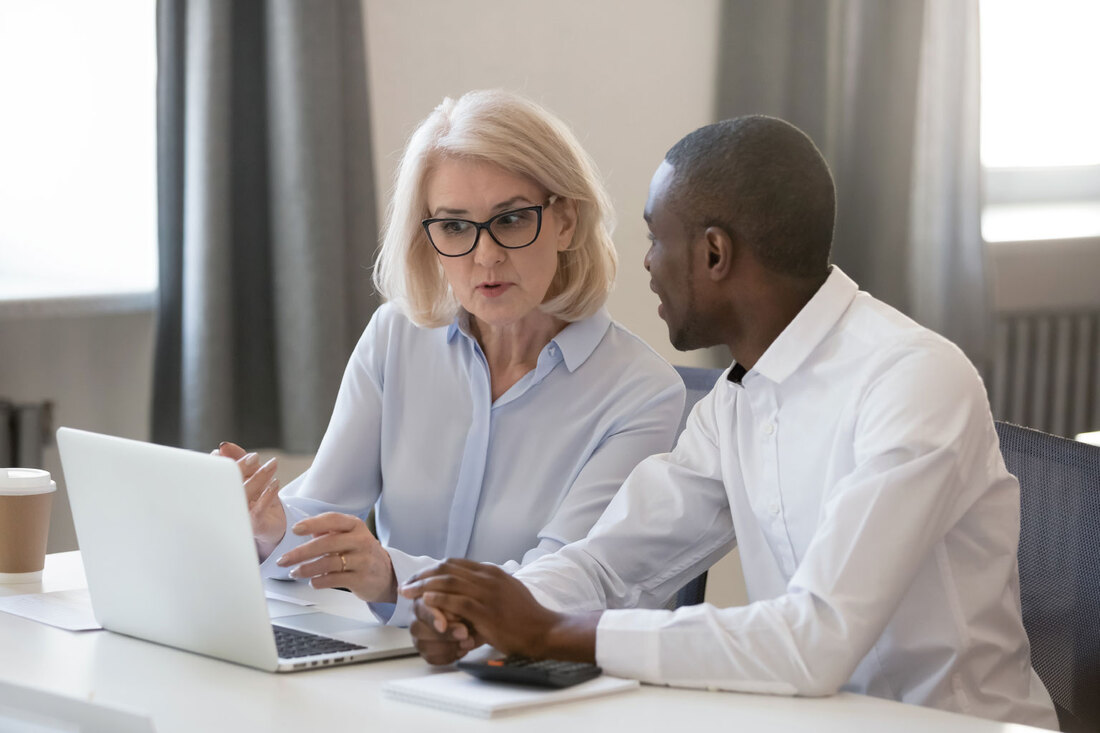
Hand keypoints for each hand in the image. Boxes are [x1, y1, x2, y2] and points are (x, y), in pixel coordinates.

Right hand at [213, 442, 285, 557]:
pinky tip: (275, 483)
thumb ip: (238, 457)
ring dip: (258, 478)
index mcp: (220, 495)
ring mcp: (238, 518)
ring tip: (271, 465)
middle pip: (227, 486)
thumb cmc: (257, 496)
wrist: (275, 524)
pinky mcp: (253, 525)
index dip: (216, 463)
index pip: (213, 477)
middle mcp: (225, 508)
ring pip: (243, 495)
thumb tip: (224, 446)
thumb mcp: (250, 473)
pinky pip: (258, 509)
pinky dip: (267, 494)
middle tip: (253, 457)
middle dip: (238, 468)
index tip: (222, 450)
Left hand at [275, 512, 397, 603]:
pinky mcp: (362, 579)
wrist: (387, 574)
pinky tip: (312, 581)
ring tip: (294, 572)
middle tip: (284, 560)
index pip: (333, 520)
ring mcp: (363, 560)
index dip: (313, 524)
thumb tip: (305, 531)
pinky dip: (320, 581)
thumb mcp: (349, 536)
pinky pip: (335, 579)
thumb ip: (329, 532)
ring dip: (307, 569)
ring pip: (329, 563)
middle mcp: (361, 540)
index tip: (295, 529)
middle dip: (301, 552)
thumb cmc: (361, 553)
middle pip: (327, 543)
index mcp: (356, 526)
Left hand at [400, 558, 578, 659]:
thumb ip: (489, 585)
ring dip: (424, 586)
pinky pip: (458, 602)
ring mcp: (488, 593)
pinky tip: (426, 601)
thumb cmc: (526, 615)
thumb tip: (471, 584)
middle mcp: (488, 578)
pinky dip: (439, 599)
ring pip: (449, 582)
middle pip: (447, 569)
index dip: (433, 569)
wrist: (543, 629)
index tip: (418, 577)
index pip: (455, 563)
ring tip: (409, 592)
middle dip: (423, 575)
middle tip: (407, 584)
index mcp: (492, 572)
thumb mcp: (508, 590)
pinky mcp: (487, 612)